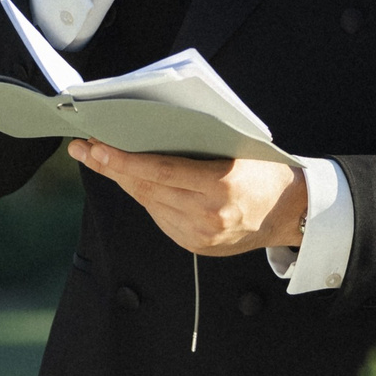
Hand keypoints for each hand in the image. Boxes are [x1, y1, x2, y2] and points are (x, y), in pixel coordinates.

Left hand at [67, 141, 305, 256]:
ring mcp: (201, 235)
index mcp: (221, 186)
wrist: (291, 213)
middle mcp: (208, 215)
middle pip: (146, 189)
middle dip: (111, 167)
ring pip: (149, 204)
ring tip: (102, 160)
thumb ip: (197, 144)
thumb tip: (148, 130)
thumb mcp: (237, 149)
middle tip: (84, 149)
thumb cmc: (265, 172)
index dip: (122, 160)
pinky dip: (146, 198)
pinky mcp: (196, 246)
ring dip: (124, 182)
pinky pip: (160, 217)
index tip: (95, 147)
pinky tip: (134, 182)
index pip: (159, 171)